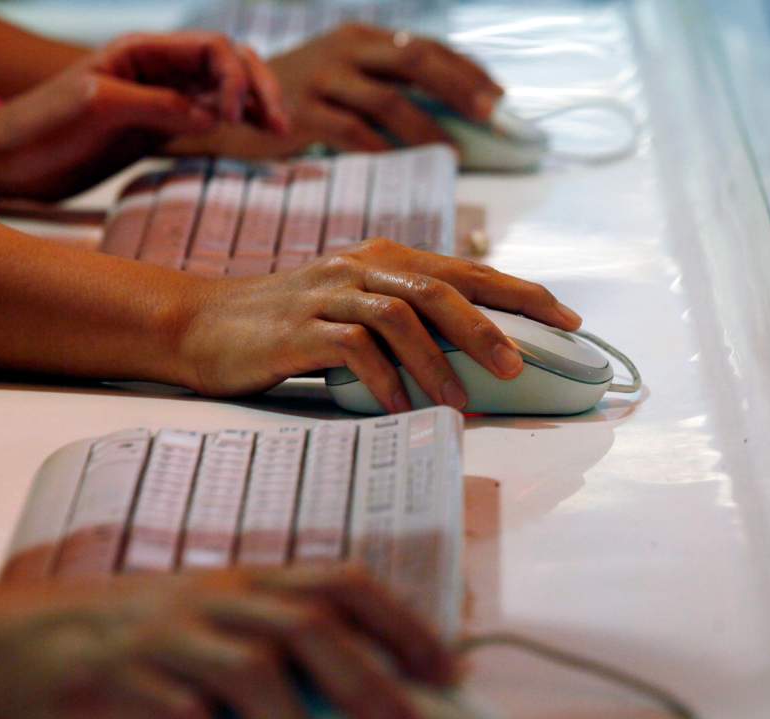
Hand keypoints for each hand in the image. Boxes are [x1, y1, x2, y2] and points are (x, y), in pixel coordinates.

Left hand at [0, 32, 287, 199]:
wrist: (15, 162)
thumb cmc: (44, 127)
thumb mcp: (99, 107)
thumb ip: (158, 105)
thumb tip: (215, 116)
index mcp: (143, 52)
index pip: (212, 50)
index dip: (235, 77)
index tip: (235, 115)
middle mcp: (159, 71)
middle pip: (230, 65)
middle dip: (260, 88)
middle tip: (280, 124)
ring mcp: (164, 100)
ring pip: (227, 92)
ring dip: (257, 106)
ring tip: (280, 132)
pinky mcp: (163, 129)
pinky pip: (212, 119)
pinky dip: (240, 126)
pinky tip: (258, 138)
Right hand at [0, 567, 456, 718]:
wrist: (21, 635)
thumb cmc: (139, 634)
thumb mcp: (216, 619)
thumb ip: (281, 641)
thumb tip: (375, 692)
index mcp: (251, 579)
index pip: (343, 582)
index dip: (402, 623)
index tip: (449, 672)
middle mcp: (217, 597)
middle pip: (309, 627)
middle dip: (370, 685)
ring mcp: (166, 634)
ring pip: (251, 675)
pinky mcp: (116, 678)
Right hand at [168, 23, 501, 158]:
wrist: (227, 107)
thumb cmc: (300, 100)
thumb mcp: (344, 77)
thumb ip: (389, 86)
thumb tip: (453, 113)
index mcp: (361, 37)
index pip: (426, 45)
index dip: (466, 69)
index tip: (500, 96)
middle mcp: (344, 49)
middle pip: (415, 61)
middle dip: (459, 89)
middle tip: (492, 116)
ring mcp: (322, 78)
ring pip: (388, 100)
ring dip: (428, 128)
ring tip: (455, 152)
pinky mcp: (302, 112)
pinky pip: (353, 132)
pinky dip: (384, 149)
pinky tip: (404, 163)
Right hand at [177, 238, 581, 412]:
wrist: (200, 325)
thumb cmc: (288, 327)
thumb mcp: (353, 310)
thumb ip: (408, 319)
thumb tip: (478, 354)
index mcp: (385, 260)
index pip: (468, 271)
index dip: (522, 293)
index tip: (569, 319)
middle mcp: (363, 267)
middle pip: (443, 288)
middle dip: (490, 329)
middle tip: (522, 368)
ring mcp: (329, 293)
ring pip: (403, 317)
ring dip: (439, 364)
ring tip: (463, 404)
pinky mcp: (300, 327)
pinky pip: (355, 350)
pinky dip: (384, 382)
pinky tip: (400, 409)